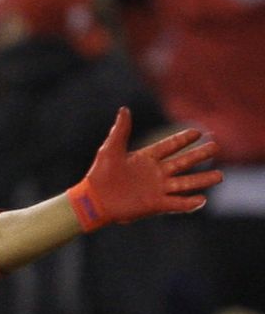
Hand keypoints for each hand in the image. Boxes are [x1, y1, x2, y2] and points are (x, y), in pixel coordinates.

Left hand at [67, 107, 222, 231]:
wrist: (92, 200)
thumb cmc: (99, 175)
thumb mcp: (110, 149)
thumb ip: (120, 130)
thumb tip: (124, 109)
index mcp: (145, 159)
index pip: (169, 146)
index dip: (182, 139)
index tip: (198, 131)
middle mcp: (155, 173)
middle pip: (182, 162)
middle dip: (199, 155)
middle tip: (216, 147)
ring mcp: (156, 189)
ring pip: (185, 183)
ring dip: (202, 180)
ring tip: (220, 176)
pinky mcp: (154, 204)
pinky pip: (176, 204)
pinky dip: (189, 203)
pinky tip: (202, 200)